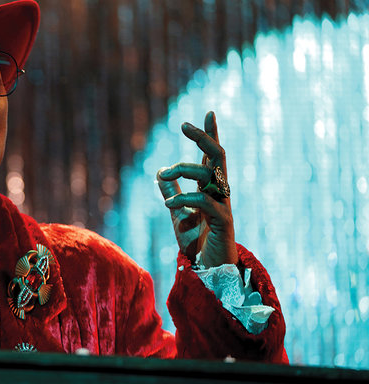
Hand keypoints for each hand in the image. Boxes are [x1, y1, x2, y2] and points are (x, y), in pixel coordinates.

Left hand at [156, 111, 236, 267]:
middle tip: (184, 125)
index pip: (211, 156)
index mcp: (210, 188)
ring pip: (209, 173)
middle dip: (203, 137)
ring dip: (183, 168)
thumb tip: (159, 173)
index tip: (209, 112)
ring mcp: (224, 205)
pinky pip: (205, 201)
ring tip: (164, 173)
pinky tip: (169, 203)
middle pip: (217, 156)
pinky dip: (183, 198)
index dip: (211, 134)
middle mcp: (220, 192)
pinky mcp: (223, 221)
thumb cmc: (197, 242)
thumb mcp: (178, 214)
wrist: (209, 271)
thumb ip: (171, 192)